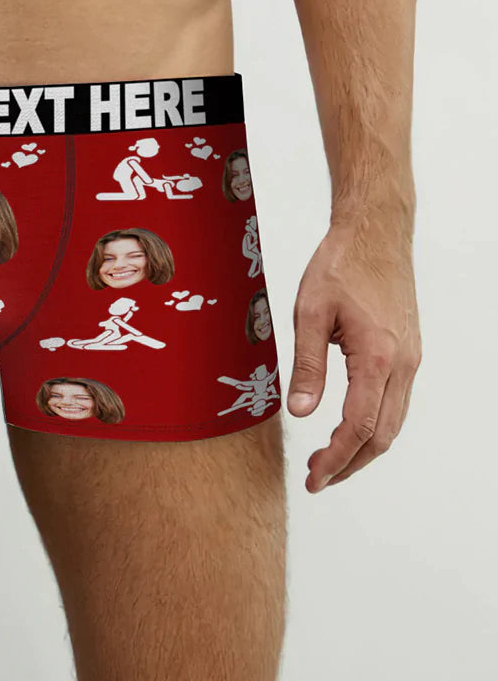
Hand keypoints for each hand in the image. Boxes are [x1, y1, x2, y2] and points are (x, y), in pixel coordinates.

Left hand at [287, 221, 420, 491]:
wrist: (376, 233)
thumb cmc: (340, 266)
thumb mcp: (310, 313)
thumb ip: (307, 366)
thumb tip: (301, 412)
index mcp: (378, 357)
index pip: (359, 426)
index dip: (336, 458)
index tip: (314, 477)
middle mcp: (403, 364)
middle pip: (382, 435)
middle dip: (349, 463)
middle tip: (316, 479)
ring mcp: (410, 359)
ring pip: (393, 421)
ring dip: (362, 446)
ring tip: (326, 458)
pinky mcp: (408, 351)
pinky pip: (395, 402)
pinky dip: (373, 424)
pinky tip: (346, 424)